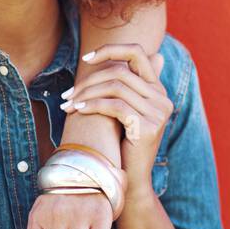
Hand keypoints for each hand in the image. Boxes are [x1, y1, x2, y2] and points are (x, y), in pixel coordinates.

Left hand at [59, 44, 172, 201]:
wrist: (130, 178)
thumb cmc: (120, 142)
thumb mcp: (121, 110)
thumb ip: (119, 87)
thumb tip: (109, 62)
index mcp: (157, 89)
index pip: (137, 53)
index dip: (110, 50)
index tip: (85, 59)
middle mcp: (162, 98)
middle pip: (120, 72)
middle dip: (88, 81)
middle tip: (67, 95)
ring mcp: (158, 113)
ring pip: (115, 87)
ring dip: (85, 94)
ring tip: (67, 105)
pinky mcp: (148, 127)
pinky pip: (115, 106)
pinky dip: (92, 106)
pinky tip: (77, 111)